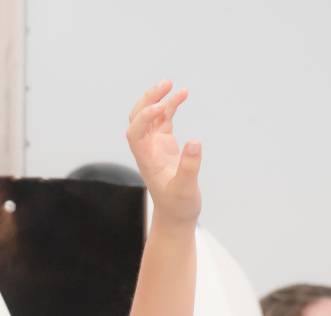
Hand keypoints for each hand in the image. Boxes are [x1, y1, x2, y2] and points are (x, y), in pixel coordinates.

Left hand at [126, 80, 200, 225]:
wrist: (176, 215)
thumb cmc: (178, 206)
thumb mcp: (186, 190)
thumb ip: (189, 168)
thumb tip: (195, 142)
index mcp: (146, 160)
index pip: (135, 133)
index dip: (145, 117)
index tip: (163, 107)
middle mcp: (147, 150)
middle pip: (137, 119)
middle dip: (148, 100)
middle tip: (165, 84)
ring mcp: (154, 146)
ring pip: (150, 116)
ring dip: (158, 99)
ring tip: (172, 84)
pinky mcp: (164, 144)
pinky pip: (164, 120)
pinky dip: (171, 106)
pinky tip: (182, 94)